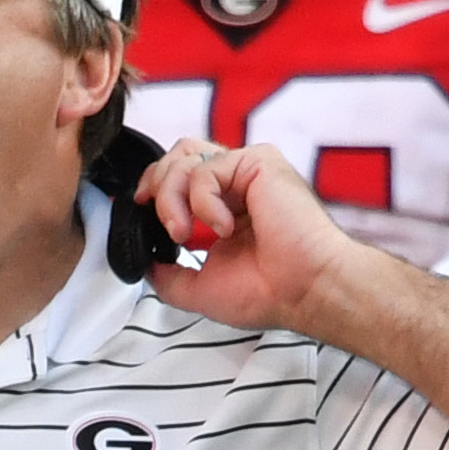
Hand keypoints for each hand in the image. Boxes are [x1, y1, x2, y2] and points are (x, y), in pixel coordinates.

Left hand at [138, 140, 364, 334]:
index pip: (178, 176)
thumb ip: (168, 275)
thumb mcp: (200, 289)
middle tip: (169, 228)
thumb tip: (144, 263)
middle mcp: (237, 185)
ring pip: (184, 157)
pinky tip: (223, 228)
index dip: (154, 189)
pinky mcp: (259, 162)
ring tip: (185, 233)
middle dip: (158, 190)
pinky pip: (206, 168)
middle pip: (177, 158)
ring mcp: (248, 171)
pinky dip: (202, 201)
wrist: (305, 290)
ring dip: (172, 197)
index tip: (143, 212)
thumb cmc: (270, 292)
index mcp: (225, 208)